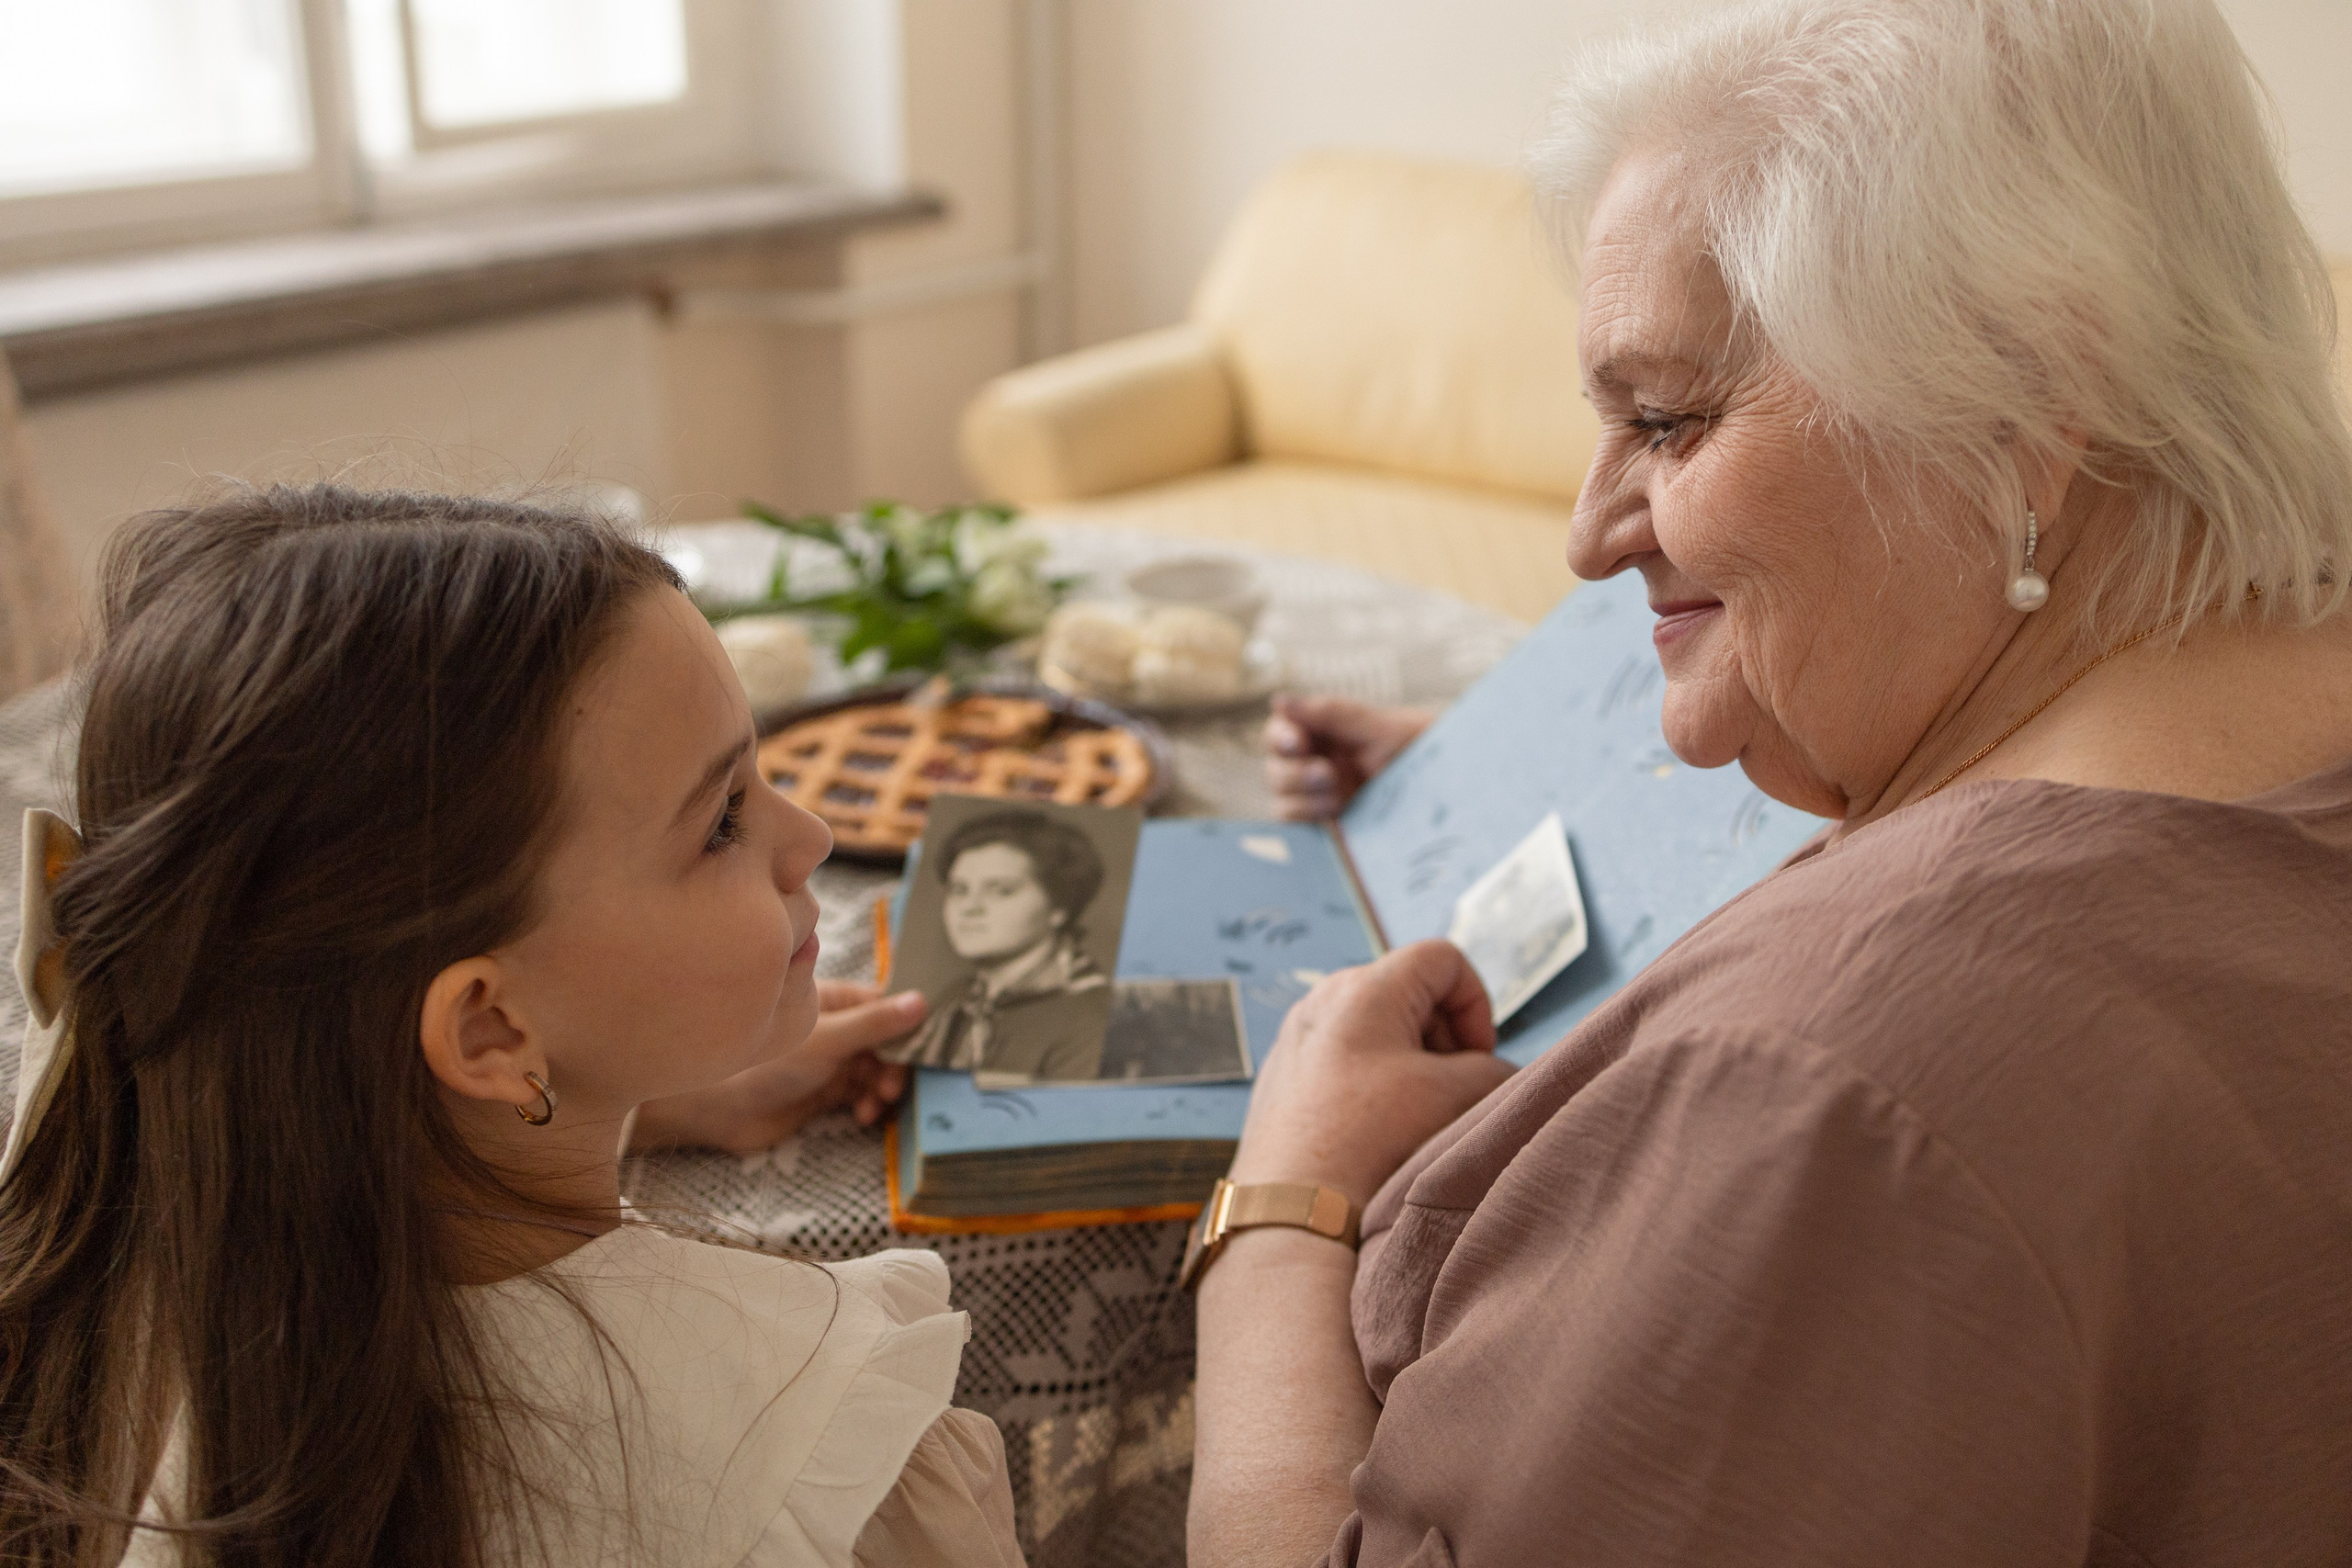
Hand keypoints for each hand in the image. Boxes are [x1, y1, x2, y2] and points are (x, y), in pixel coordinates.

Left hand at [628, 982, 923, 1153]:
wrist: (718, 1110)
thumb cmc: (766, 1061)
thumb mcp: (827, 1038)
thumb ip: (874, 1023)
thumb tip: (923, 1002)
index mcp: (836, 1000)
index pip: (888, 1006)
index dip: (910, 1026)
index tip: (927, 1049)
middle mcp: (837, 1027)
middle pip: (887, 1041)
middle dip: (897, 1063)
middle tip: (891, 1084)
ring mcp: (831, 1060)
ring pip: (877, 1070)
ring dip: (884, 1087)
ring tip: (876, 1102)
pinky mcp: (824, 1093)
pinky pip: (862, 1095)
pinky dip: (869, 1104)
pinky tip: (863, 1116)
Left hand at [1229, 941, 1514, 1209]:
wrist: (1294, 1205)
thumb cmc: (1370, 1140)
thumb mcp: (1453, 1096)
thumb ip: (1492, 1069)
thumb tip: (1495, 1072)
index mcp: (1365, 988)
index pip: (1442, 959)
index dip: (1475, 1002)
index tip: (1476, 1057)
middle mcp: (1323, 999)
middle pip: (1409, 990)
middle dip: (1443, 1035)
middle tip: (1450, 1088)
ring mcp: (1297, 1036)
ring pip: (1377, 1027)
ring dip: (1410, 1062)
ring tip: (1413, 1114)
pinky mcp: (1284, 1074)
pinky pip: (1343, 1058)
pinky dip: (1372, 1082)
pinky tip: (1374, 1130)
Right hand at [1263, 696, 1433, 820]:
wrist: (1456, 792)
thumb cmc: (1424, 750)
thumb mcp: (1380, 727)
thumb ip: (1330, 713)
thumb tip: (1278, 701)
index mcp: (1327, 734)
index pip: (1282, 732)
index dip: (1281, 737)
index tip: (1299, 743)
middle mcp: (1319, 765)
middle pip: (1275, 768)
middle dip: (1295, 771)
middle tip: (1329, 774)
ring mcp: (1323, 799)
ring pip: (1281, 799)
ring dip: (1303, 796)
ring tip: (1340, 796)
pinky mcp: (1330, 827)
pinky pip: (1297, 827)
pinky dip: (1308, 819)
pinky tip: (1337, 812)